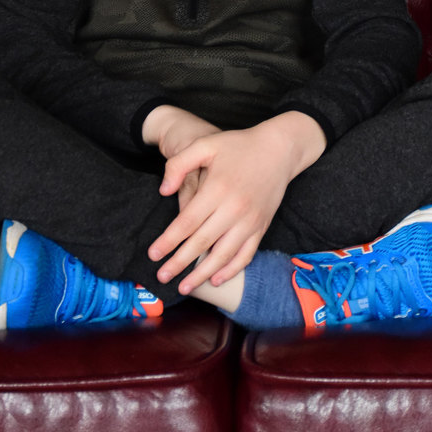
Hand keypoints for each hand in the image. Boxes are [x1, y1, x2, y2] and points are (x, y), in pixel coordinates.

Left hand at [147, 112, 325, 294]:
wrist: (279, 150)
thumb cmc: (239, 146)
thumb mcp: (206, 144)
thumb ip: (179, 164)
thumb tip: (163, 191)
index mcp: (217, 189)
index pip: (186, 222)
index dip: (168, 241)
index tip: (153, 254)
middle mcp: (234, 209)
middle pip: (201, 243)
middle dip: (179, 263)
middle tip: (161, 277)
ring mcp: (250, 221)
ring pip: (223, 255)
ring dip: (203, 273)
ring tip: (185, 287)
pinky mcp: (261, 226)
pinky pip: (246, 254)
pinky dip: (231, 270)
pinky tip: (217, 279)